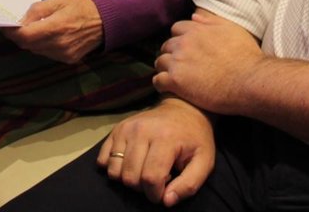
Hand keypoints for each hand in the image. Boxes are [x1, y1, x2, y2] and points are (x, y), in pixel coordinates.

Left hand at [1, 0, 103, 62]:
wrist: (107, 21)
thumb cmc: (82, 6)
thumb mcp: (58, 1)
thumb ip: (37, 10)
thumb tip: (21, 20)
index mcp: (55, 28)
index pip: (24, 36)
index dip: (11, 32)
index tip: (5, 25)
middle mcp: (58, 45)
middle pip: (28, 45)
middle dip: (20, 36)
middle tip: (17, 26)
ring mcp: (63, 55)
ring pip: (37, 51)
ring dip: (31, 41)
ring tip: (35, 29)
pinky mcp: (68, 60)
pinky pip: (48, 54)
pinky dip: (43, 46)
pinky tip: (49, 36)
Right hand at [97, 98, 214, 206]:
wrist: (183, 108)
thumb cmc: (195, 138)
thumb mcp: (204, 161)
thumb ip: (189, 185)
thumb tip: (166, 201)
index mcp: (165, 138)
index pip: (150, 178)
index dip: (155, 194)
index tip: (163, 192)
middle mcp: (141, 130)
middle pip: (130, 177)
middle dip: (142, 188)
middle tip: (156, 179)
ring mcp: (126, 128)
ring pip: (114, 171)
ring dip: (128, 178)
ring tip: (144, 170)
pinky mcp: (117, 128)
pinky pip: (103, 159)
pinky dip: (115, 167)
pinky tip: (132, 163)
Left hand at [152, 9, 264, 115]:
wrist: (248, 81)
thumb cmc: (246, 56)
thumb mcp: (232, 30)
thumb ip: (211, 22)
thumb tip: (194, 17)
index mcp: (196, 30)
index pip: (176, 29)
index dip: (180, 38)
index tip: (185, 48)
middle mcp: (183, 44)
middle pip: (166, 45)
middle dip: (171, 53)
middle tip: (179, 64)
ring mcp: (178, 62)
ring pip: (160, 62)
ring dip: (165, 68)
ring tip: (173, 77)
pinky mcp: (176, 82)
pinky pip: (158, 81)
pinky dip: (160, 84)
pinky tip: (168, 88)